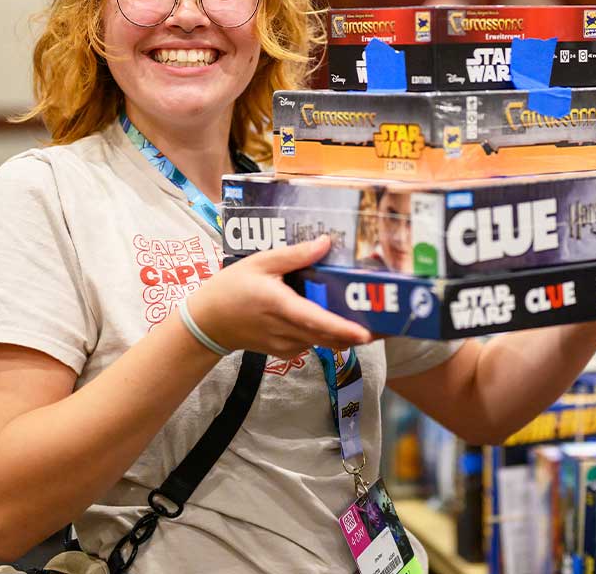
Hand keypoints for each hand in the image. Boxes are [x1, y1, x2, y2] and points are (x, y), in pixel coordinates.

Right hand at [187, 235, 371, 358]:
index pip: (316, 321)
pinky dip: (326, 333)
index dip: (343, 328)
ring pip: (325, 343)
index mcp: (280, 307)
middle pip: (331, 338)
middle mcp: (286, 331)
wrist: (208, 323)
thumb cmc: (231, 288)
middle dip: (359, 331)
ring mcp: (286, 346)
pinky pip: (314, 343)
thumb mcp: (260, 262)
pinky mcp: (285, 352)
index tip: (367, 332)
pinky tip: (332, 316)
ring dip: (345, 332)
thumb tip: (326, 243)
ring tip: (367, 315)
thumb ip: (295, 255)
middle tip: (387, 319)